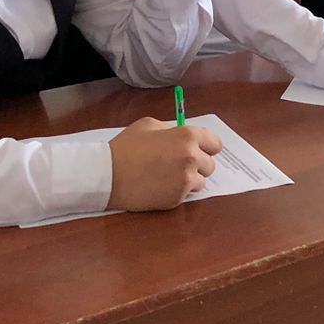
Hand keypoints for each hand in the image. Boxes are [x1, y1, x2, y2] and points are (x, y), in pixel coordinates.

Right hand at [106, 117, 221, 211]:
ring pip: (201, 181)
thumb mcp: (149, 125)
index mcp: (188, 136)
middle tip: (178, 165)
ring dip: (190, 180)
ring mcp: (186, 180)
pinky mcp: (177, 198)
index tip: (199, 150)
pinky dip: (177, 191)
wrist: (107, 174)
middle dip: (197, 165)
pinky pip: (186, 195)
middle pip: (210, 165)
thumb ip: (171, 130)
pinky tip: (160, 186)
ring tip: (168, 177)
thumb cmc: (126, 147)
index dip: (207, 147)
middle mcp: (192, 157)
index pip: (215, 144)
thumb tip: (182, 135)